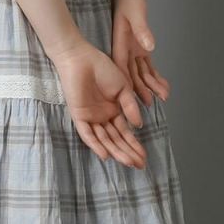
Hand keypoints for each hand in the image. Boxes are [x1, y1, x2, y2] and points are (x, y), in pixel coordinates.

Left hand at [52, 39, 146, 168]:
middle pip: (116, 140)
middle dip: (128, 153)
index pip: (125, 133)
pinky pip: (87, 133)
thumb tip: (139, 125)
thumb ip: (130, 107)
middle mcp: (102, 117)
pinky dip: (95, 144)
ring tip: (128, 163)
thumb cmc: (102, 68)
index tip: (144, 157)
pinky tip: (106, 155)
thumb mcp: (123, 88)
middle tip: (140, 165)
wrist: (82, 58)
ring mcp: (90, 117)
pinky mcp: (79, 115)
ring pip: (104, 140)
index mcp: (113, 110)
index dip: (134, 145)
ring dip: (116, 151)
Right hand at [111, 0, 170, 106]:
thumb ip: (142, 30)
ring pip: (141, 72)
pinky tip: (162, 86)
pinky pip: (147, 65)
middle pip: (132, 74)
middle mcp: (125, 51)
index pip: (122, 68)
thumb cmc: (130, 0)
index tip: (132, 98)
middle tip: (150, 103)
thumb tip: (150, 46)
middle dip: (141, 89)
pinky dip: (155, 75)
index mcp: (119, 44)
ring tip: (161, 97)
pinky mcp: (140, 48)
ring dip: (150, 85)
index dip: (127, 83)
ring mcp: (133, 50)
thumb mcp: (136, 13)